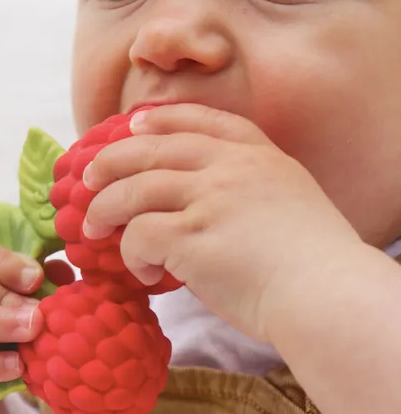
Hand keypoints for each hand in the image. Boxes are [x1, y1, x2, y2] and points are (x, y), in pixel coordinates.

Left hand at [82, 103, 360, 341]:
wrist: (325, 294)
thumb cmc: (311, 262)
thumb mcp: (288, 202)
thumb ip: (245, 191)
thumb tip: (198, 209)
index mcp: (257, 155)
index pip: (200, 120)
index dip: (161, 119)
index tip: (133, 124)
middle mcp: (229, 167)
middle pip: (153, 148)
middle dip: (112, 159)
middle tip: (88, 178)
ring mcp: (209, 198)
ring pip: (135, 189)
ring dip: (105, 208)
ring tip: (92, 227)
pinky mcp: (191, 235)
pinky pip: (139, 236)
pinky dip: (131, 255)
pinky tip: (144, 274)